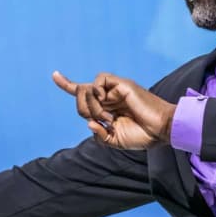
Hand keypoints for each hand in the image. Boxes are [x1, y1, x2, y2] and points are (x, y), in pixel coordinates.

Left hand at [52, 71, 175, 149]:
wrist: (160, 131)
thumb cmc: (142, 136)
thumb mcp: (114, 141)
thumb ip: (99, 134)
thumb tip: (89, 122)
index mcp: (106, 108)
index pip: (83, 93)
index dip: (67, 84)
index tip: (55, 75)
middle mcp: (108, 97)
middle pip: (80, 95)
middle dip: (83, 109)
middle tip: (102, 120)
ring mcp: (114, 90)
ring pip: (87, 89)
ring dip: (92, 106)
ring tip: (109, 116)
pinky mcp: (122, 84)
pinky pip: (99, 80)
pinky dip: (96, 90)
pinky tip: (104, 100)